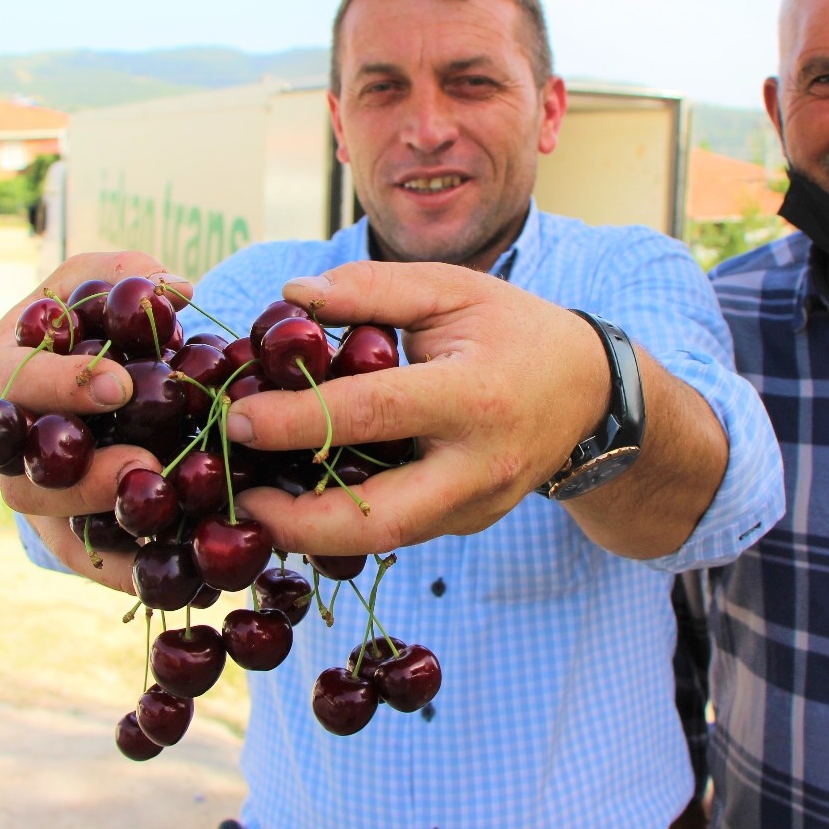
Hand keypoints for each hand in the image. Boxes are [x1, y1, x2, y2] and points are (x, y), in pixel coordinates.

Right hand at [0, 251, 192, 585]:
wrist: (75, 386)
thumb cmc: (79, 326)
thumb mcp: (89, 288)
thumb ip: (122, 276)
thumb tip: (176, 289)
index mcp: (1, 377)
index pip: (14, 387)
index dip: (62, 389)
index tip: (121, 386)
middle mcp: (7, 448)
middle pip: (27, 479)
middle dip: (83, 478)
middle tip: (144, 467)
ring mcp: (35, 500)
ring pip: (59, 532)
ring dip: (115, 533)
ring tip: (171, 522)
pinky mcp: (67, 539)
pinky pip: (96, 566)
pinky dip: (136, 576)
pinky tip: (187, 580)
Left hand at [225, 261, 608, 554]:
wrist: (590, 392)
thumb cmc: (514, 330)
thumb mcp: (452, 290)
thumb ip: (371, 288)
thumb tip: (292, 297)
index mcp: (474, 396)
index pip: (373, 413)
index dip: (299, 420)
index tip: (238, 418)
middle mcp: (479, 466)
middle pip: (378, 519)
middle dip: (298, 522)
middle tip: (238, 501)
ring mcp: (477, 506)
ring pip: (384, 540)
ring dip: (312, 531)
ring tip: (257, 502)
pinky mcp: (468, 524)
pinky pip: (397, 532)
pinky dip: (344, 522)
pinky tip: (304, 499)